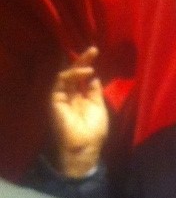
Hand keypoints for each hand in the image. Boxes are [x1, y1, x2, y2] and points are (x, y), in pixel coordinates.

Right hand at [50, 46, 107, 176]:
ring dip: (78, 65)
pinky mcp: (54, 100)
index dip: (88, 65)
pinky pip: (60, 83)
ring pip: (66, 76)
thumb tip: (93, 77)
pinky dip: (72, 75)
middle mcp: (70, 96)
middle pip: (74, 74)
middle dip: (82, 60)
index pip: (82, 78)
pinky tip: (86, 72)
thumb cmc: (94, 131)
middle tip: (93, 49)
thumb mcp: (98, 107)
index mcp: (81, 98)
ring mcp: (61, 98)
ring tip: (91, 58)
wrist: (85, 147)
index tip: (97, 54)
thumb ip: (94, 92)